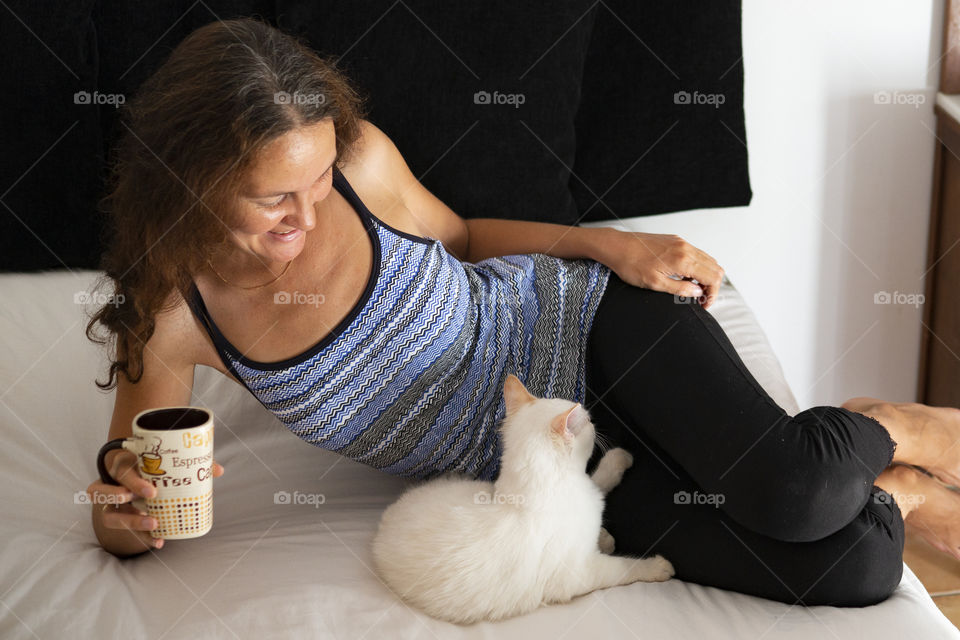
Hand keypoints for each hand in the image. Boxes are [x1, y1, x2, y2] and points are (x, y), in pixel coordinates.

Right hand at [87, 449, 224, 553]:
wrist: (133, 473)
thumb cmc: (150, 463)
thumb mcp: (164, 459)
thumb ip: (188, 463)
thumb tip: (218, 470)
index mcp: (122, 463)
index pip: (120, 470)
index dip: (133, 482)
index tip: (153, 492)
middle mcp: (110, 483)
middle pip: (102, 492)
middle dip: (123, 502)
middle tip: (150, 510)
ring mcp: (109, 504)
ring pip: (107, 516)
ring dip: (130, 523)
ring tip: (154, 526)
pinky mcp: (115, 518)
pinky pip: (122, 531)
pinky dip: (141, 537)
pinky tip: (158, 541)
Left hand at [599, 230, 724, 308]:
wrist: (617, 246)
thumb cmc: (631, 265)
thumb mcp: (655, 284)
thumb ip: (680, 289)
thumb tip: (698, 292)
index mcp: (682, 260)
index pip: (713, 277)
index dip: (712, 294)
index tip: (704, 304)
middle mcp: (685, 248)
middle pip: (715, 267)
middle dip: (712, 286)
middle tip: (701, 299)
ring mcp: (681, 242)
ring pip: (707, 259)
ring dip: (706, 276)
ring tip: (692, 289)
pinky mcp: (675, 240)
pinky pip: (696, 253)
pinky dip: (698, 266)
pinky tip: (684, 276)